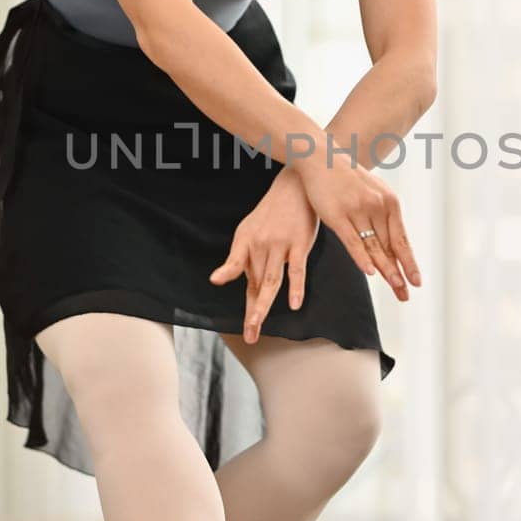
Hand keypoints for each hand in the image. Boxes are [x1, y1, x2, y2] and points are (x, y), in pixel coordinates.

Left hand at [209, 167, 319, 344]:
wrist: (294, 185)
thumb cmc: (271, 211)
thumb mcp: (248, 230)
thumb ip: (239, 257)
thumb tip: (221, 279)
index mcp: (245, 243)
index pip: (241, 279)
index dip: (244, 302)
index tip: (244, 326)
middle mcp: (260, 246)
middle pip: (256, 286)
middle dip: (253, 313)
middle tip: (250, 335)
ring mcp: (279, 245)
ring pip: (271, 281)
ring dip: (264, 305)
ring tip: (258, 325)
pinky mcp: (299, 243)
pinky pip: (296, 269)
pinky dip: (296, 287)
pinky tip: (294, 304)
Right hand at [291, 153, 421, 297]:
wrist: (321, 157)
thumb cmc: (347, 177)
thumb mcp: (372, 191)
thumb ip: (383, 214)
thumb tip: (391, 240)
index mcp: (389, 202)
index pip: (401, 239)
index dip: (409, 262)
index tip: (416, 280)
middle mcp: (377, 206)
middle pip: (390, 247)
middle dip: (400, 272)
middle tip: (408, 293)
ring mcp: (357, 210)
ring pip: (375, 246)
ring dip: (386, 269)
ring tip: (396, 287)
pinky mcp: (337, 215)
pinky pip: (352, 241)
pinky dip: (362, 257)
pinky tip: (371, 271)